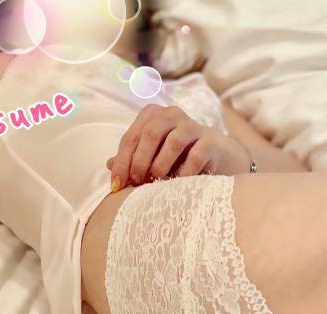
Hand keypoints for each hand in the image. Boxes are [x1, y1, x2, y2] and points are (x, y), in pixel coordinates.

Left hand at [108, 104, 251, 191]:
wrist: (217, 157)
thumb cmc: (178, 156)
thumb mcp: (152, 155)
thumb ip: (132, 157)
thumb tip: (109, 164)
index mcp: (153, 116)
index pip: (131, 137)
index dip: (122, 162)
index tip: (117, 185)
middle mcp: (172, 115)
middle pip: (150, 133)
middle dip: (139, 161)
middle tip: (137, 182)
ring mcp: (193, 126)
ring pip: (173, 141)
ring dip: (160, 165)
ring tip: (157, 181)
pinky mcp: (211, 141)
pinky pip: (195, 156)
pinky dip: (183, 172)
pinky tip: (177, 183)